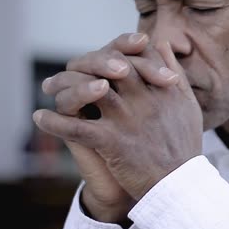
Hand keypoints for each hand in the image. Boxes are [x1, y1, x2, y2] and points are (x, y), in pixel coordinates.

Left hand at [34, 42, 202, 200]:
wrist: (178, 185)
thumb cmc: (183, 145)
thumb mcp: (188, 103)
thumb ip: (175, 71)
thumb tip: (160, 43)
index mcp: (163, 88)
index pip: (136, 55)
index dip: (118, 49)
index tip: (104, 56)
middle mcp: (144, 97)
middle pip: (109, 64)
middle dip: (87, 61)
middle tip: (71, 66)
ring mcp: (127, 118)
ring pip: (88, 88)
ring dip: (63, 84)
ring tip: (47, 87)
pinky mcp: (112, 142)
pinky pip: (76, 127)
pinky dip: (55, 122)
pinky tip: (40, 118)